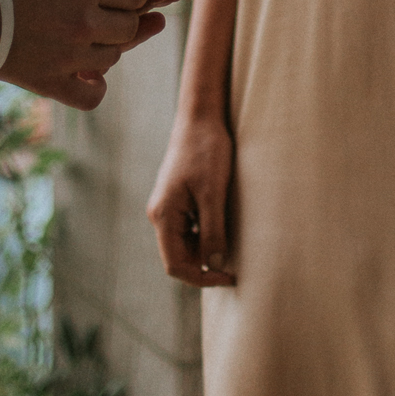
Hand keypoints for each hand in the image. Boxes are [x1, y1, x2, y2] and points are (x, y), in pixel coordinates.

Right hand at [0, 0, 167, 109]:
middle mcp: (85, 19)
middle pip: (129, 26)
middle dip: (120, 18)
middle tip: (97, 12)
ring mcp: (71, 54)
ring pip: (113, 57)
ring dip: (104, 46)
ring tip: (80, 35)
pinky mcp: (52, 81)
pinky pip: (92, 95)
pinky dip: (94, 87)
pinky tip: (85, 73)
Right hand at [147, 110, 235, 286]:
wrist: (201, 117)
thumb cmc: (207, 151)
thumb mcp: (213, 194)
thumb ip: (212, 232)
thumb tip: (215, 266)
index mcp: (163, 215)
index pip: (175, 265)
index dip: (201, 278)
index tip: (229, 276)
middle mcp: (160, 214)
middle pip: (178, 257)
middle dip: (204, 265)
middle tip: (234, 264)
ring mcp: (167, 206)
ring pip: (184, 244)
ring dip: (205, 250)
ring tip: (231, 243)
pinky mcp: (176, 199)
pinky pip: (188, 229)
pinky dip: (204, 235)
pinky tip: (223, 225)